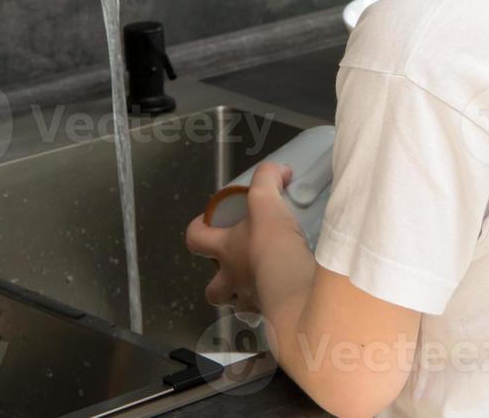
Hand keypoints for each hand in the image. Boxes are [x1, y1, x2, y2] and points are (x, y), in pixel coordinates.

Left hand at [184, 161, 303, 314]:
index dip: (197, 229)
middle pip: (213, 289)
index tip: (208, 221)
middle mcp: (232, 280)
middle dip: (219, 281)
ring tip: (266, 283)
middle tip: (237, 267)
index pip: (195, 239)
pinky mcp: (272, 317)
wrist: (293, 288)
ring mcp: (250, 302)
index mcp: (225, 250)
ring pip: (239, 305)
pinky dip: (275, 305)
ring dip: (246, 296)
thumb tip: (279, 170)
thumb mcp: (266, 202)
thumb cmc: (270, 245)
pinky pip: (268, 313)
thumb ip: (268, 179)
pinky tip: (290, 294)